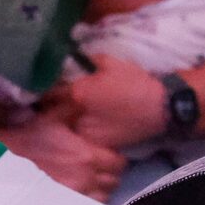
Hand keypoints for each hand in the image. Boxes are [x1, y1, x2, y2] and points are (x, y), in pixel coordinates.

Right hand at [1, 113, 125, 201]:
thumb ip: (71, 111)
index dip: (114, 157)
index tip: (105, 153)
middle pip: (114, 181)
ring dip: (99, 187)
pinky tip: (78, 191)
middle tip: (98, 166)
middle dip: (109, 173)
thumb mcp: (50, 118)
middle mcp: (86, 178)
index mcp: (87, 155)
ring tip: (89, 180)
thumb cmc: (25, 138)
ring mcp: (76, 196)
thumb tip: (85, 99)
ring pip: (103, 196)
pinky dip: (87, 200)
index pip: (119, 162)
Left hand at [39, 55, 167, 151]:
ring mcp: (87, 133)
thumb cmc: (134, 81)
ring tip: (75, 114)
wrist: (160, 108)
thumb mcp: (111, 62)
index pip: (49, 93)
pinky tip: (91, 124)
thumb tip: (78, 59)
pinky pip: (84, 136)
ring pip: (69, 126)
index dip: (45, 89)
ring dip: (68, 120)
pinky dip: (84, 130)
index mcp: (76, 93)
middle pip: (55, 112)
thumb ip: (89, 60)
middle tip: (55, 101)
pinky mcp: (99, 144)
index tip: (44, 87)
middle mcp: (76, 115)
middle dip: (54, 106)